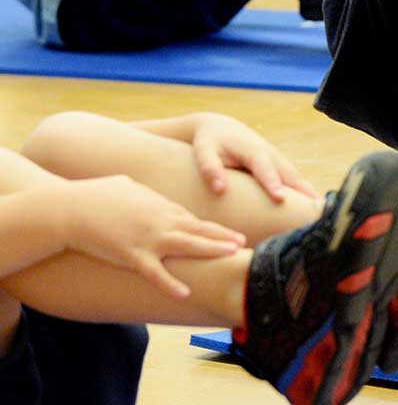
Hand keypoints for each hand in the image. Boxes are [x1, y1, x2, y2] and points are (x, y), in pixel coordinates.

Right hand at [62, 176, 244, 298]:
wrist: (72, 208)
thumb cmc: (97, 194)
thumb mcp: (130, 186)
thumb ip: (148, 193)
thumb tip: (154, 196)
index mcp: (161, 206)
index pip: (193, 219)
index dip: (213, 228)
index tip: (230, 234)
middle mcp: (160, 221)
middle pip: (199, 230)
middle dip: (223, 237)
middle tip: (243, 243)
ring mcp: (147, 239)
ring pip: (187, 245)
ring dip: (211, 250)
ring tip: (233, 255)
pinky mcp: (131, 256)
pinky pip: (155, 273)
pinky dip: (170, 284)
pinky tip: (185, 293)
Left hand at [189, 113, 318, 202]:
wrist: (221, 127)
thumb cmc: (210, 142)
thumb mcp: (203, 151)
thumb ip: (210, 168)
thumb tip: (220, 190)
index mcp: (253, 151)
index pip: (264, 169)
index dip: (273, 183)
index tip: (280, 198)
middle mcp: (271, 155)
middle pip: (289, 175)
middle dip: (302, 191)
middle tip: (315, 210)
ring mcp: (278, 160)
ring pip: (296, 178)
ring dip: (309, 193)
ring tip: (321, 213)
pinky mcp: (279, 166)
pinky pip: (294, 181)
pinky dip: (305, 193)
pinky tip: (313, 208)